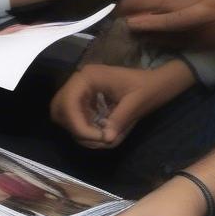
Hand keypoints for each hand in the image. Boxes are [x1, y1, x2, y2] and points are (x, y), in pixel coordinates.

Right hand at [51, 63, 192, 148]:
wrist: (155, 83)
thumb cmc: (147, 89)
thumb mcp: (135, 104)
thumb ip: (119, 119)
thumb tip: (106, 139)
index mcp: (89, 77)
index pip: (68, 103)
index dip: (79, 126)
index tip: (101, 138)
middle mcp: (80, 81)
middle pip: (59, 108)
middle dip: (75, 128)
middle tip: (97, 138)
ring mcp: (81, 89)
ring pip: (64, 114)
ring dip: (78, 130)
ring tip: (100, 136)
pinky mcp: (85, 98)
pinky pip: (74, 115)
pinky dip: (83, 127)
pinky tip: (100, 130)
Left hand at [119, 0, 214, 52]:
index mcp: (212, 9)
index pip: (169, 12)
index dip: (146, 11)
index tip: (124, 8)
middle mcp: (212, 29)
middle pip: (170, 29)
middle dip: (146, 26)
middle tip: (122, 23)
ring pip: (182, 41)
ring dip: (159, 37)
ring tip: (137, 32)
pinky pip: (197, 45)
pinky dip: (179, 42)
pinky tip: (171, 40)